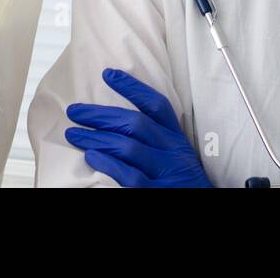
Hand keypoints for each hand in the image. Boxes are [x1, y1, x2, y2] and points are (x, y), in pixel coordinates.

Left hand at [65, 68, 211, 187]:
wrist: (205, 206)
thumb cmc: (183, 182)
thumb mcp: (177, 155)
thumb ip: (156, 139)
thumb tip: (116, 120)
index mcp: (177, 139)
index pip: (157, 105)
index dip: (132, 87)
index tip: (108, 74)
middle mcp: (173, 152)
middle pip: (136, 124)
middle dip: (102, 115)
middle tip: (75, 111)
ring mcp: (167, 172)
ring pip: (129, 148)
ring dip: (98, 138)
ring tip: (74, 134)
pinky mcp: (158, 192)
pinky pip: (131, 176)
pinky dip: (109, 164)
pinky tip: (91, 156)